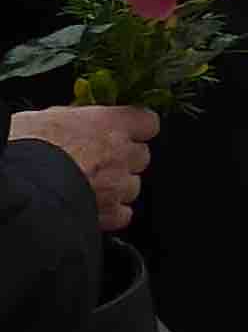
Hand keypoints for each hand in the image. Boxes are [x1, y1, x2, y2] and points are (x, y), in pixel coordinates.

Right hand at [14, 103, 157, 233]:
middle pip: (141, 155)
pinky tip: (91, 206)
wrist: (15, 184)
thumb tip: (78, 119)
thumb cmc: (25, 147)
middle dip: (123, 159)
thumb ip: (75, 118)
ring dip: (117, 186)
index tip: (124, 130)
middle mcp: (121, 154)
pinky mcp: (109, 213)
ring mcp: (117, 185)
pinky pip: (123, 213)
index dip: (135, 128)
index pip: (147, 122)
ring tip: (88, 185)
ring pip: (132, 185)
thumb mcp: (47, 118)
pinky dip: (111, 212)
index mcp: (109, 124)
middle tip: (98, 160)